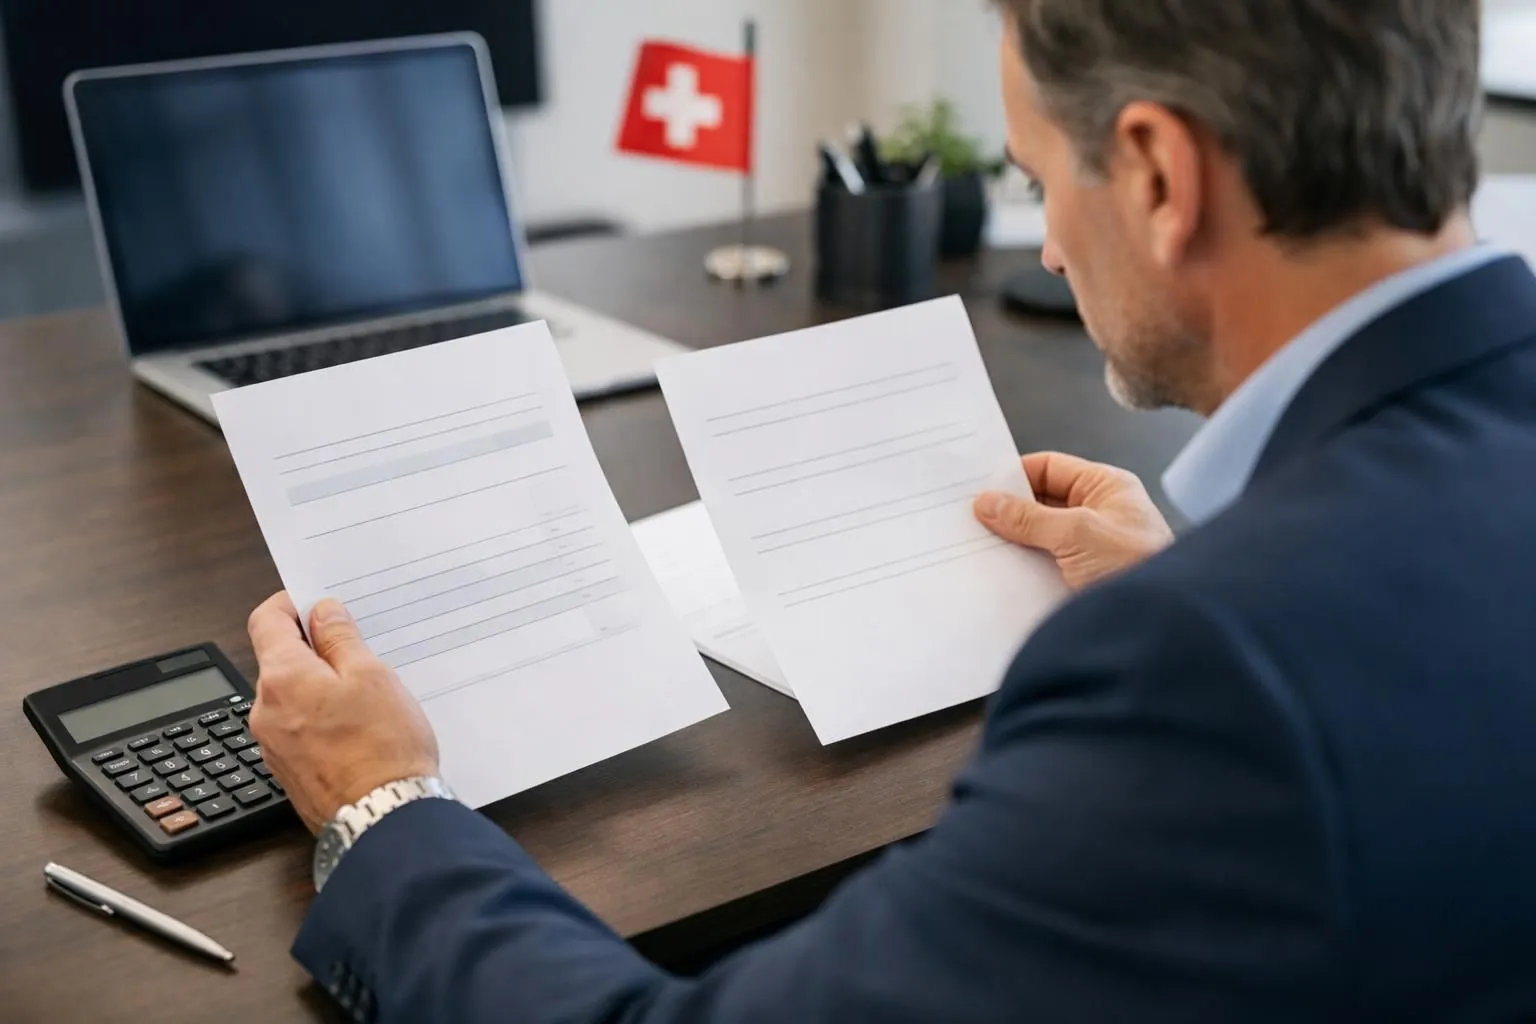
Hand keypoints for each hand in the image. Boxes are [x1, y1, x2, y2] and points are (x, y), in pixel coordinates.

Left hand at [247, 593, 439, 833]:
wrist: (383, 819)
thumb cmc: (381, 748)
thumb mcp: (372, 676)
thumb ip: (341, 638)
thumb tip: (322, 612)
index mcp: (282, 678)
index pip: (265, 621)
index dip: (289, 604)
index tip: (315, 602)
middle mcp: (265, 711)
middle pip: (279, 661)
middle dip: (313, 648)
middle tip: (357, 648)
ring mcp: (274, 745)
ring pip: (291, 697)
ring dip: (320, 686)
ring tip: (366, 695)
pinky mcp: (290, 771)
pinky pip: (299, 729)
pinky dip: (321, 718)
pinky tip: (358, 727)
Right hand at [974, 452, 1173, 590]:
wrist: (1162, 624)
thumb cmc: (1138, 567)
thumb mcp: (1077, 533)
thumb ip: (1030, 518)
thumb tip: (991, 503)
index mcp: (1106, 488)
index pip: (1050, 468)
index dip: (1014, 476)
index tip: (981, 489)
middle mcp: (1098, 513)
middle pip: (1041, 502)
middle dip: (1009, 511)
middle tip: (973, 519)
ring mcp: (1090, 547)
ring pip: (1040, 536)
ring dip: (1014, 542)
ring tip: (980, 547)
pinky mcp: (1082, 578)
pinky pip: (1045, 564)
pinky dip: (1023, 567)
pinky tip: (1000, 573)